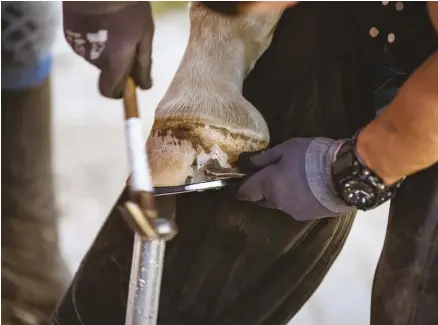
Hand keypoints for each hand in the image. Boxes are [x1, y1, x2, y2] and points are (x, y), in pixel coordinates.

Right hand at [62, 1, 153, 97]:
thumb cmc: (128, 6)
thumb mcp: (145, 34)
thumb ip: (143, 63)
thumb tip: (144, 87)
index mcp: (114, 63)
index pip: (109, 92)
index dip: (118, 91)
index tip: (126, 83)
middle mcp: (94, 60)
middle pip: (105, 71)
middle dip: (115, 62)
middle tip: (124, 40)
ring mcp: (78, 47)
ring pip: (95, 55)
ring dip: (104, 46)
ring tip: (111, 23)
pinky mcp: (68, 34)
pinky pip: (84, 42)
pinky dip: (91, 36)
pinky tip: (97, 19)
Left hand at [237, 137, 356, 220]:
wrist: (347, 175)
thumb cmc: (313, 156)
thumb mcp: (288, 148)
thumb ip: (266, 158)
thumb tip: (249, 162)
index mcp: (269, 186)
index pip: (247, 191)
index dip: (241, 188)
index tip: (239, 184)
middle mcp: (278, 203)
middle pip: (263, 200)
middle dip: (262, 192)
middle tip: (268, 179)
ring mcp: (294, 212)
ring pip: (281, 204)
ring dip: (281, 195)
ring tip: (293, 181)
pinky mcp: (311, 216)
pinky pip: (297, 207)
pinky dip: (297, 199)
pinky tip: (307, 189)